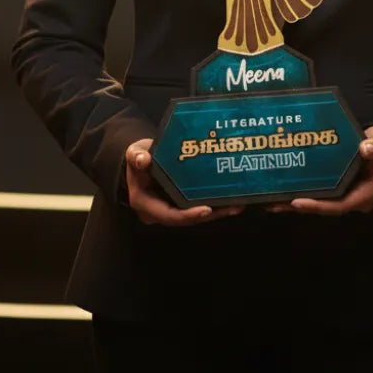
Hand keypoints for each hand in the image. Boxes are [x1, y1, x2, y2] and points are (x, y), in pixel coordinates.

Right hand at [125, 139, 245, 225]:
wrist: (141, 160)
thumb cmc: (138, 157)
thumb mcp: (134, 154)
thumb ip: (136, 156)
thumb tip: (142, 159)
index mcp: (146, 204)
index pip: (169, 216)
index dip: (188, 215)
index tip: (206, 209)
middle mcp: (160, 211)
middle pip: (187, 219)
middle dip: (210, 215)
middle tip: (232, 207)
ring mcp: (171, 209)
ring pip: (195, 215)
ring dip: (217, 212)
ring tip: (238, 205)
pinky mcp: (181, 203)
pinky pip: (197, 207)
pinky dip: (214, 205)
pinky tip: (231, 200)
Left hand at [264, 126, 372, 215]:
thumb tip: (365, 148)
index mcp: (366, 194)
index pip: (340, 205)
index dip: (318, 206)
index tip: (297, 202)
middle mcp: (353, 198)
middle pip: (324, 207)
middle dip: (300, 207)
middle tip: (274, 204)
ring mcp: (344, 194)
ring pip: (319, 202)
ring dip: (296, 203)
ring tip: (271, 200)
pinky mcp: (336, 187)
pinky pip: (318, 192)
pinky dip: (301, 191)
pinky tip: (282, 187)